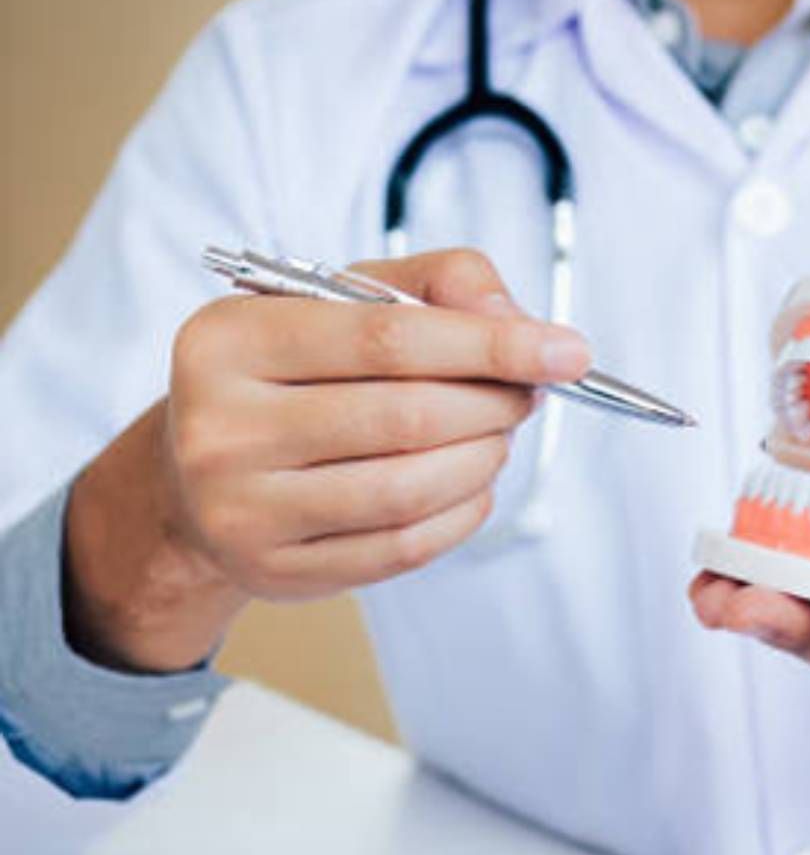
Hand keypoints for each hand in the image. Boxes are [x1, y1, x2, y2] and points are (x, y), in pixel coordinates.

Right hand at [63, 248, 591, 671]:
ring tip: (497, 435)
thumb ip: (440, 284)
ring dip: (483, 459)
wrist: (198, 471)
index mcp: (230, 338)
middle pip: (406, 417)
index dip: (492, 346)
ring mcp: (241, 509)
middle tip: (528, 393)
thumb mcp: (347, 300)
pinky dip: (462, 512)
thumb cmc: (294, 371)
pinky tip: (471, 484)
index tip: (568, 351)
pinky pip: (402, 547)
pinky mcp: (274, 570)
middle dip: (494, 403)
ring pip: (408, 488)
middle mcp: (220, 427)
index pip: (388, 339)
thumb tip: (516, 322)